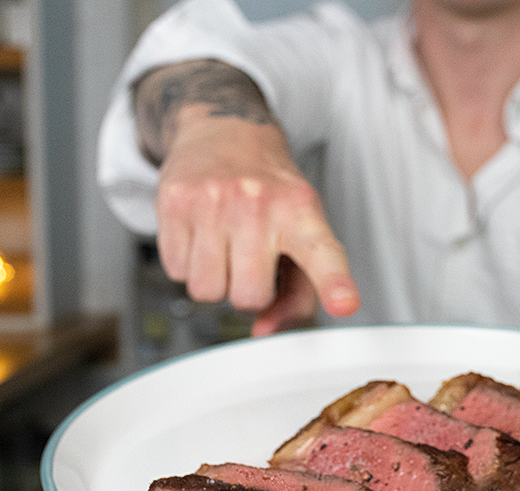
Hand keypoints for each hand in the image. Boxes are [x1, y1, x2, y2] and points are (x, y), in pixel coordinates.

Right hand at [154, 106, 359, 326]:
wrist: (225, 130)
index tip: (344, 303)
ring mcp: (213, 200)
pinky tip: (201, 235)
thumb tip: (266, 331)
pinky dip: (187, 264)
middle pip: (247, 297)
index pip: (321, 253)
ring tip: (224, 246)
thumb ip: (297, 292)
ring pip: (206, 290)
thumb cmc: (270, 190)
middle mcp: (259, 203)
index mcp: (301, 211)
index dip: (334, 282)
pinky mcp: (175, 201)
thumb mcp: (301, 231)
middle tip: (250, 260)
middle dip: (247, 290)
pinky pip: (175, 271)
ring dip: (214, 280)